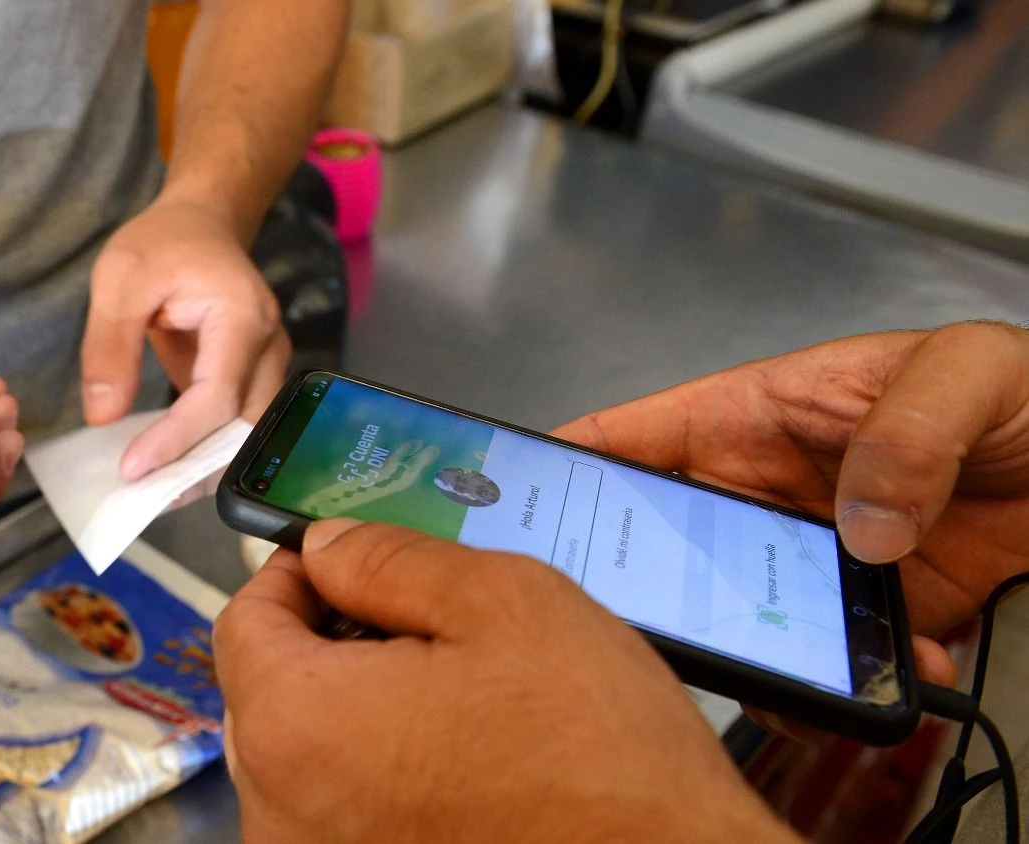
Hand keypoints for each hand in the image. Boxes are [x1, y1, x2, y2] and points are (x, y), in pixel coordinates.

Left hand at [82, 198, 289, 479]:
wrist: (201, 225)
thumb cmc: (163, 244)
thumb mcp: (120, 279)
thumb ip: (110, 345)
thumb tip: (103, 415)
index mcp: (241, 315)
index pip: (218, 396)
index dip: (179, 439)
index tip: (134, 470)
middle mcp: (269, 345)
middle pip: (244, 426)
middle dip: (197, 468)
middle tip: (144, 497)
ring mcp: (268, 364)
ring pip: (248, 433)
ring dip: (205, 467)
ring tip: (156, 491)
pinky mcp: (253, 378)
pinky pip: (237, 424)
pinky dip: (206, 450)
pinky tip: (170, 469)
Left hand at [215, 519, 799, 843]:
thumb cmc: (600, 762)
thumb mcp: (505, 603)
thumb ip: (389, 560)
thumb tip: (326, 546)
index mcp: (296, 725)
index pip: (243, 620)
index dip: (296, 573)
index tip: (348, 559)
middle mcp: (282, 811)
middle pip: (269, 689)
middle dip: (329, 640)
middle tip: (417, 619)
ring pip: (306, 753)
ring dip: (358, 708)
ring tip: (452, 690)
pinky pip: (341, 809)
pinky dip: (380, 771)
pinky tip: (457, 755)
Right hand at [552, 322, 1028, 690]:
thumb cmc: (1026, 391)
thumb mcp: (966, 372)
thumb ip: (907, 428)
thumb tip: (857, 525)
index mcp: (753, 416)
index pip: (630, 438)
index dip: (559, 467)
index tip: (508, 505)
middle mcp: (763, 493)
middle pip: (660, 542)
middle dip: (635, 582)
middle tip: (623, 620)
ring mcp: (807, 559)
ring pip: (733, 613)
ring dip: (748, 646)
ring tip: (778, 666)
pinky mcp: (860, 616)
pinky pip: (821, 661)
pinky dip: (844, 684)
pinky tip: (895, 676)